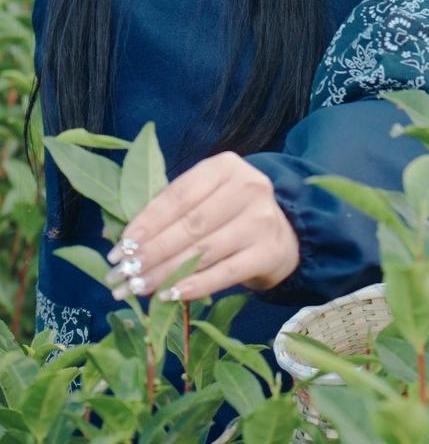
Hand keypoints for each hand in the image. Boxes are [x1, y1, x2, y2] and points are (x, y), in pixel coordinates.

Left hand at [104, 152, 299, 302]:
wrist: (282, 234)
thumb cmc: (229, 214)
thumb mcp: (204, 197)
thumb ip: (168, 211)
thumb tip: (112, 237)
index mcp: (226, 167)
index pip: (179, 194)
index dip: (147, 222)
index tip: (121, 246)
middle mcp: (249, 188)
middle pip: (190, 225)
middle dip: (151, 252)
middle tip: (121, 274)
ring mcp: (262, 220)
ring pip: (203, 251)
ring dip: (164, 273)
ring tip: (136, 288)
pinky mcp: (268, 251)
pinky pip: (224, 273)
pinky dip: (194, 286)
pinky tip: (169, 295)